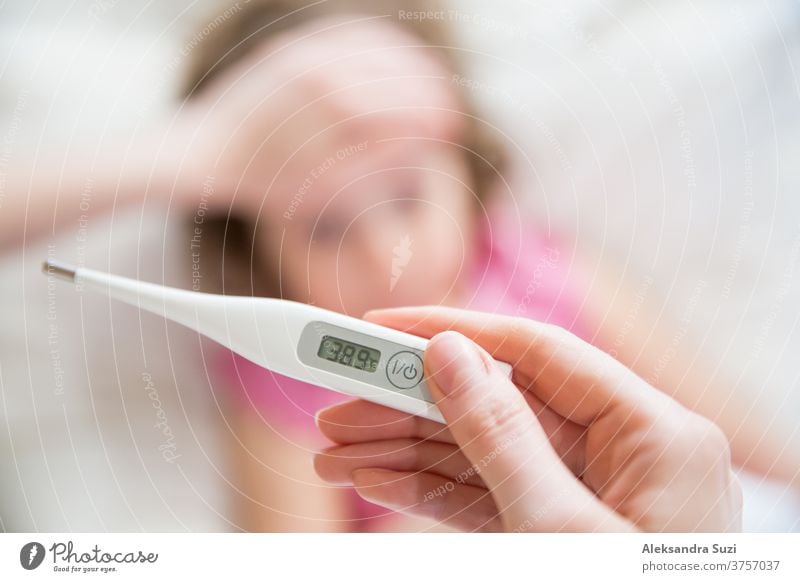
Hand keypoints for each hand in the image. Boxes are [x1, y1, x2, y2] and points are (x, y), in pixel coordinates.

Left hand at [173, 16, 463, 210]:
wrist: (207, 150)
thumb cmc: (264, 181)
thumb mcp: (320, 186)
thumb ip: (368, 161)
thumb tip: (418, 140)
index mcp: (323, 116)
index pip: (393, 110)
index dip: (429, 118)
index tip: (450, 129)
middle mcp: (314, 74)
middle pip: (391, 74)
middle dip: (429, 93)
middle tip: (450, 113)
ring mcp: (303, 53)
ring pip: (376, 47)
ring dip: (413, 66)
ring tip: (436, 87)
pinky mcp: (294, 44)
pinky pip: (351, 33)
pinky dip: (385, 45)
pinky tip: (404, 63)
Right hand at [314, 307, 741, 531]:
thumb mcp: (559, 527)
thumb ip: (501, 436)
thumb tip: (449, 353)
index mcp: (654, 433)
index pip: (539, 351)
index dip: (453, 331)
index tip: (382, 329)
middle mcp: (626, 454)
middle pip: (500, 404)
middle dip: (412, 409)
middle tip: (340, 407)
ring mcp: (594, 495)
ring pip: (486, 454)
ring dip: (409, 454)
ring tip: (338, 454)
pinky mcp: (564, 529)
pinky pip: (494, 497)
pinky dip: (436, 493)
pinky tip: (381, 482)